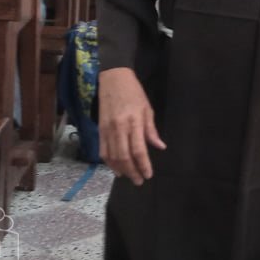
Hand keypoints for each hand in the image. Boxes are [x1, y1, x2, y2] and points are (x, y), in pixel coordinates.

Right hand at [99, 67, 165, 184]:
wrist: (112, 78)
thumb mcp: (147, 109)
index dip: (143, 165)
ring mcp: (107, 129)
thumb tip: (160, 147)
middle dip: (132, 171)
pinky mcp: (99, 129)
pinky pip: (103, 150)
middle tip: (139, 181)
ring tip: (129, 177)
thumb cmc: (134, 92)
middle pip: (124, 157)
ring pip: (112, 156)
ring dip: (120, 169)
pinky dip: (109, 162)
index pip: (138, 150)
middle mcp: (118, 128)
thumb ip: (151, 130)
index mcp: (133, 122)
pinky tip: (116, 168)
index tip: (148, 175)